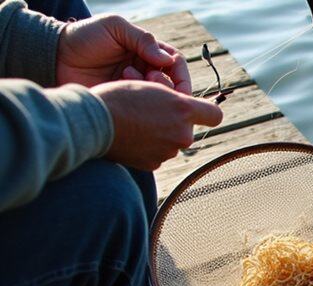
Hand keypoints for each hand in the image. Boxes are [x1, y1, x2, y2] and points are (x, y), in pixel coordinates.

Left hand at [56, 15, 190, 93]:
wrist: (55, 56)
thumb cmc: (84, 37)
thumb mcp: (115, 28)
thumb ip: (143, 39)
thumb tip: (168, 60)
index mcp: (148, 52)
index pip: (176, 66)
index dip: (181, 76)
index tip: (176, 82)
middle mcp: (145, 71)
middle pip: (172, 86)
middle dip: (166, 85)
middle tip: (149, 80)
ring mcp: (134, 89)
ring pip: (158, 101)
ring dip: (150, 93)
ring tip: (127, 79)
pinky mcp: (123, 103)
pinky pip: (141, 112)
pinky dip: (138, 106)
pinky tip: (121, 92)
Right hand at [92, 81, 222, 170]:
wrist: (91, 123)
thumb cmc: (119, 98)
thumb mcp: (151, 88)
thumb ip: (177, 100)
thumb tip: (189, 110)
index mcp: (183, 110)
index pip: (215, 115)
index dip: (206, 112)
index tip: (198, 110)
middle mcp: (182, 134)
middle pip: (186, 129)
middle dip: (173, 122)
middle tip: (148, 111)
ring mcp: (168, 152)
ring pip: (170, 141)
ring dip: (159, 134)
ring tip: (135, 123)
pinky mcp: (153, 164)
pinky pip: (157, 154)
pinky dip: (147, 148)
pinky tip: (130, 137)